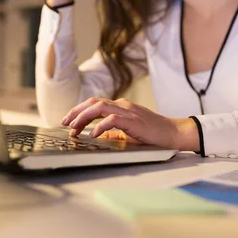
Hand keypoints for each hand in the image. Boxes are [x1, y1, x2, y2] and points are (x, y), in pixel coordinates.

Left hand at [61, 97, 200, 150]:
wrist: (173, 133)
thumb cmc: (152, 134)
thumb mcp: (127, 132)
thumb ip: (112, 132)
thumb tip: (95, 135)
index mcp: (120, 107)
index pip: (94, 104)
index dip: (79, 111)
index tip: (68, 122)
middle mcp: (122, 105)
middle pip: (93, 102)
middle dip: (76, 112)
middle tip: (64, 123)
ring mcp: (128, 111)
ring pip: (99, 107)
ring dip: (84, 117)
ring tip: (74, 128)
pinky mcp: (133, 120)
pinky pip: (112, 119)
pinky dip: (100, 126)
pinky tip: (92, 135)